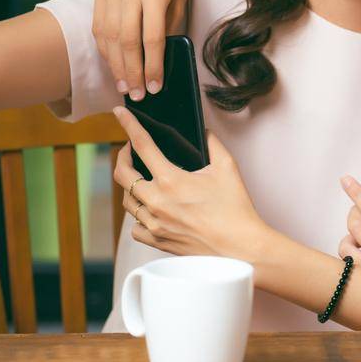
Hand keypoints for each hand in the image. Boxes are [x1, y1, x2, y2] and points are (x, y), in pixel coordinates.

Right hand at [92, 0, 194, 101]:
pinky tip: (114, 65)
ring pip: (110, 36)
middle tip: (138, 95)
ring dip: (116, 66)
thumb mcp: (180, 5)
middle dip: (132, 72)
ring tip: (125, 86)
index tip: (155, 87)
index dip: (153, 66)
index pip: (152, 38)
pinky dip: (106, 50)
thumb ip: (168, 32)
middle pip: (127, 40)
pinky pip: (99, 27)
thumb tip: (157, 67)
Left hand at [111, 106, 267, 259]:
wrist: (241, 247)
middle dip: (122, 157)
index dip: (128, 124)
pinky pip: (135, 227)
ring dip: (130, 186)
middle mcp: (156, 202)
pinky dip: (138, 216)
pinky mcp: (158, 241)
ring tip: (141, 179)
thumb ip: (212, 144)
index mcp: (171, 180)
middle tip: (130, 151)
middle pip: (122, 174)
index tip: (119, 113)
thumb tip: (203, 132)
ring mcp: (154, 224)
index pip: (142, 144)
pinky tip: (149, 210)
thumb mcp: (227, 168)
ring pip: (126, 201)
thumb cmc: (235, 209)